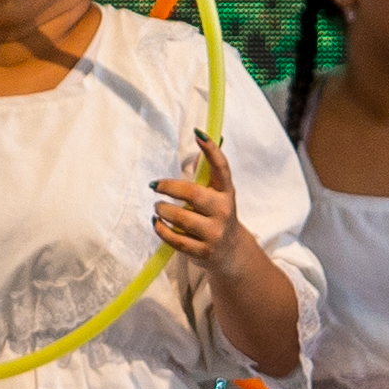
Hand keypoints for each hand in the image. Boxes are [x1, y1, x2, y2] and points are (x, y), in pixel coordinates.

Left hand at [151, 133, 247, 266]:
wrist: (232, 253)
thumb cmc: (218, 217)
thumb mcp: (218, 195)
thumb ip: (207, 176)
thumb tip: (197, 152)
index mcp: (227, 193)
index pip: (222, 168)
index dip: (211, 150)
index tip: (199, 134)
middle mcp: (223, 211)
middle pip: (193, 194)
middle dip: (169, 188)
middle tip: (156, 187)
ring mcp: (214, 233)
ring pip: (181, 218)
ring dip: (163, 210)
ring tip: (158, 208)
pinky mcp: (203, 251)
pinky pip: (175, 239)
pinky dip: (161, 230)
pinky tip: (157, 223)